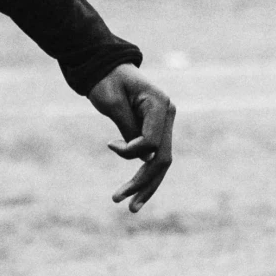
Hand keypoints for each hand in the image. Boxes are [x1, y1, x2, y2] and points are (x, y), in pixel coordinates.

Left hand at [86, 63, 175, 211]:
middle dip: (143, 182)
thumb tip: (144, 160)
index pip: (152, 142)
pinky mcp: (158, 130)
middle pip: (162, 159)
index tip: (109, 144)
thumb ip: (130, 130)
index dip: (131, 152)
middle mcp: (168, 114)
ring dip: (147, 186)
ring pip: (161, 163)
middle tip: (119, 200)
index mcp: (160, 104)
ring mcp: (165, 123)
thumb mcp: (112, 104)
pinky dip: (146, 176)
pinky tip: (135, 194)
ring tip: (131, 208)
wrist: (106, 67)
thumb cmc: (106, 81)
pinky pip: (155, 158)